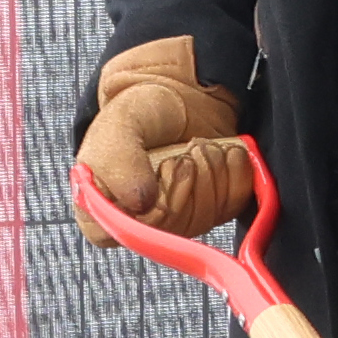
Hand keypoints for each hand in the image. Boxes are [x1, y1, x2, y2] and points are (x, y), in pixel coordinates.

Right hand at [72, 35, 252, 236]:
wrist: (177, 104)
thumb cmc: (139, 118)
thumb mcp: (117, 129)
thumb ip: (119, 164)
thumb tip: (140, 204)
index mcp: (102, 213)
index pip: (131, 233)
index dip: (156, 202)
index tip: (167, 165)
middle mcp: (140, 225)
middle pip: (174, 226)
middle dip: (188, 177)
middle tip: (185, 149)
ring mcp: (179, 223)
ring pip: (206, 217)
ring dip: (211, 170)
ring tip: (199, 145)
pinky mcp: (212, 213)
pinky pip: (234, 205)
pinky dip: (235, 173)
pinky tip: (223, 153)